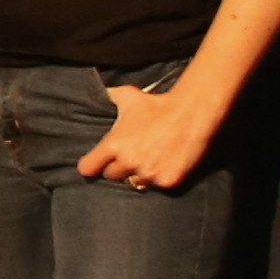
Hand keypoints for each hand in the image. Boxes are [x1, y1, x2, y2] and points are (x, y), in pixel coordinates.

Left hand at [73, 79, 215, 192]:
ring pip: (134, 183)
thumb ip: (110, 96)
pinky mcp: (167, 182)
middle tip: (132, 156)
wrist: (191, 113)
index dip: (92, 166)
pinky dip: (160, 178)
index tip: (96, 164)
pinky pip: (157, 186)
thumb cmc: (158, 104)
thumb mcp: (129, 96)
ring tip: (150, 160)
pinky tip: (166, 164)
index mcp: (113, 145)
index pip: (88, 168)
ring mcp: (148, 174)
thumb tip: (99, 92)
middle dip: (119, 168)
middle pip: (112, 176)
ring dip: (139, 175)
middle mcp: (128, 162)